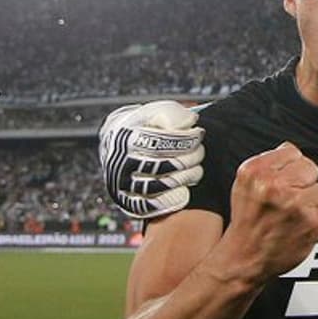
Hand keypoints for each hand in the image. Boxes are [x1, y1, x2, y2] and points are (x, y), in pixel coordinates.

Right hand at [99, 101, 205, 218]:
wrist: (119, 145)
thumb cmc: (144, 127)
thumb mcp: (156, 111)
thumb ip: (173, 113)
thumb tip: (189, 122)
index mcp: (126, 139)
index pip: (161, 142)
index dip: (186, 139)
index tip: (198, 134)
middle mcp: (120, 163)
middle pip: (166, 165)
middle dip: (191, 157)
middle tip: (199, 152)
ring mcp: (122, 185)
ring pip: (162, 186)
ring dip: (187, 177)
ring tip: (195, 169)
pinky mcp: (128, 202)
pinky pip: (154, 207)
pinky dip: (173, 199)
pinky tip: (184, 189)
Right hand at [220, 143, 317, 284]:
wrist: (245, 258)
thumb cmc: (247, 221)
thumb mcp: (244, 184)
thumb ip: (268, 162)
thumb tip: (291, 149)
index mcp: (256, 172)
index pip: (292, 152)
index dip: (290, 167)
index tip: (283, 179)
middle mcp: (275, 186)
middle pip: (310, 168)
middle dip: (302, 181)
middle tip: (287, 198)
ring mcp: (295, 205)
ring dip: (308, 202)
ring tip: (289, 214)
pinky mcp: (311, 222)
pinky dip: (313, 219)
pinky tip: (295, 225)